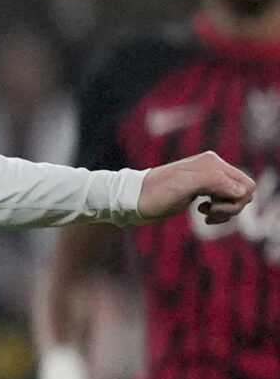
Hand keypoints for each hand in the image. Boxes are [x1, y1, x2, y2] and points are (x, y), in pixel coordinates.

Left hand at [136, 151, 253, 223]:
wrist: (132, 199)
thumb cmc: (155, 194)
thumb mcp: (184, 187)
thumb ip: (214, 183)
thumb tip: (241, 191)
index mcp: (212, 164)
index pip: (246, 185)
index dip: (235, 202)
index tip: (213, 208)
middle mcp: (213, 167)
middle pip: (244, 191)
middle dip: (232, 206)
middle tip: (210, 213)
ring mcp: (207, 178)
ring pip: (234, 197)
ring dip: (225, 210)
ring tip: (206, 214)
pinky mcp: (201, 188)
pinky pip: (223, 199)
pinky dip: (218, 210)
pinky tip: (202, 211)